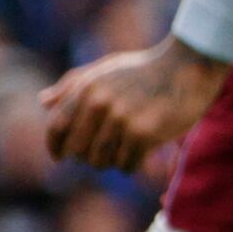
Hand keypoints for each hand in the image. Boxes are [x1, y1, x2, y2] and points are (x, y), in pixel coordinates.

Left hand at [37, 41, 226, 175]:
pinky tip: (140, 155)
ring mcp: (122, 119)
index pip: (56, 126)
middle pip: (78, 150)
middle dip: (88, 156)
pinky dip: (131, 165)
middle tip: (104, 153)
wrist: (189, 66)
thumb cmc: (146, 68)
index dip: (54, 146)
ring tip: (124, 152)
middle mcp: (100, 103)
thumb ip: (72, 84)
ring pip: (101, 161)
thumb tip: (43, 102)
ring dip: (111, 162)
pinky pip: (126, 165)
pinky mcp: (145, 133)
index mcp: (87, 87)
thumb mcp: (105, 68)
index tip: (59, 157)